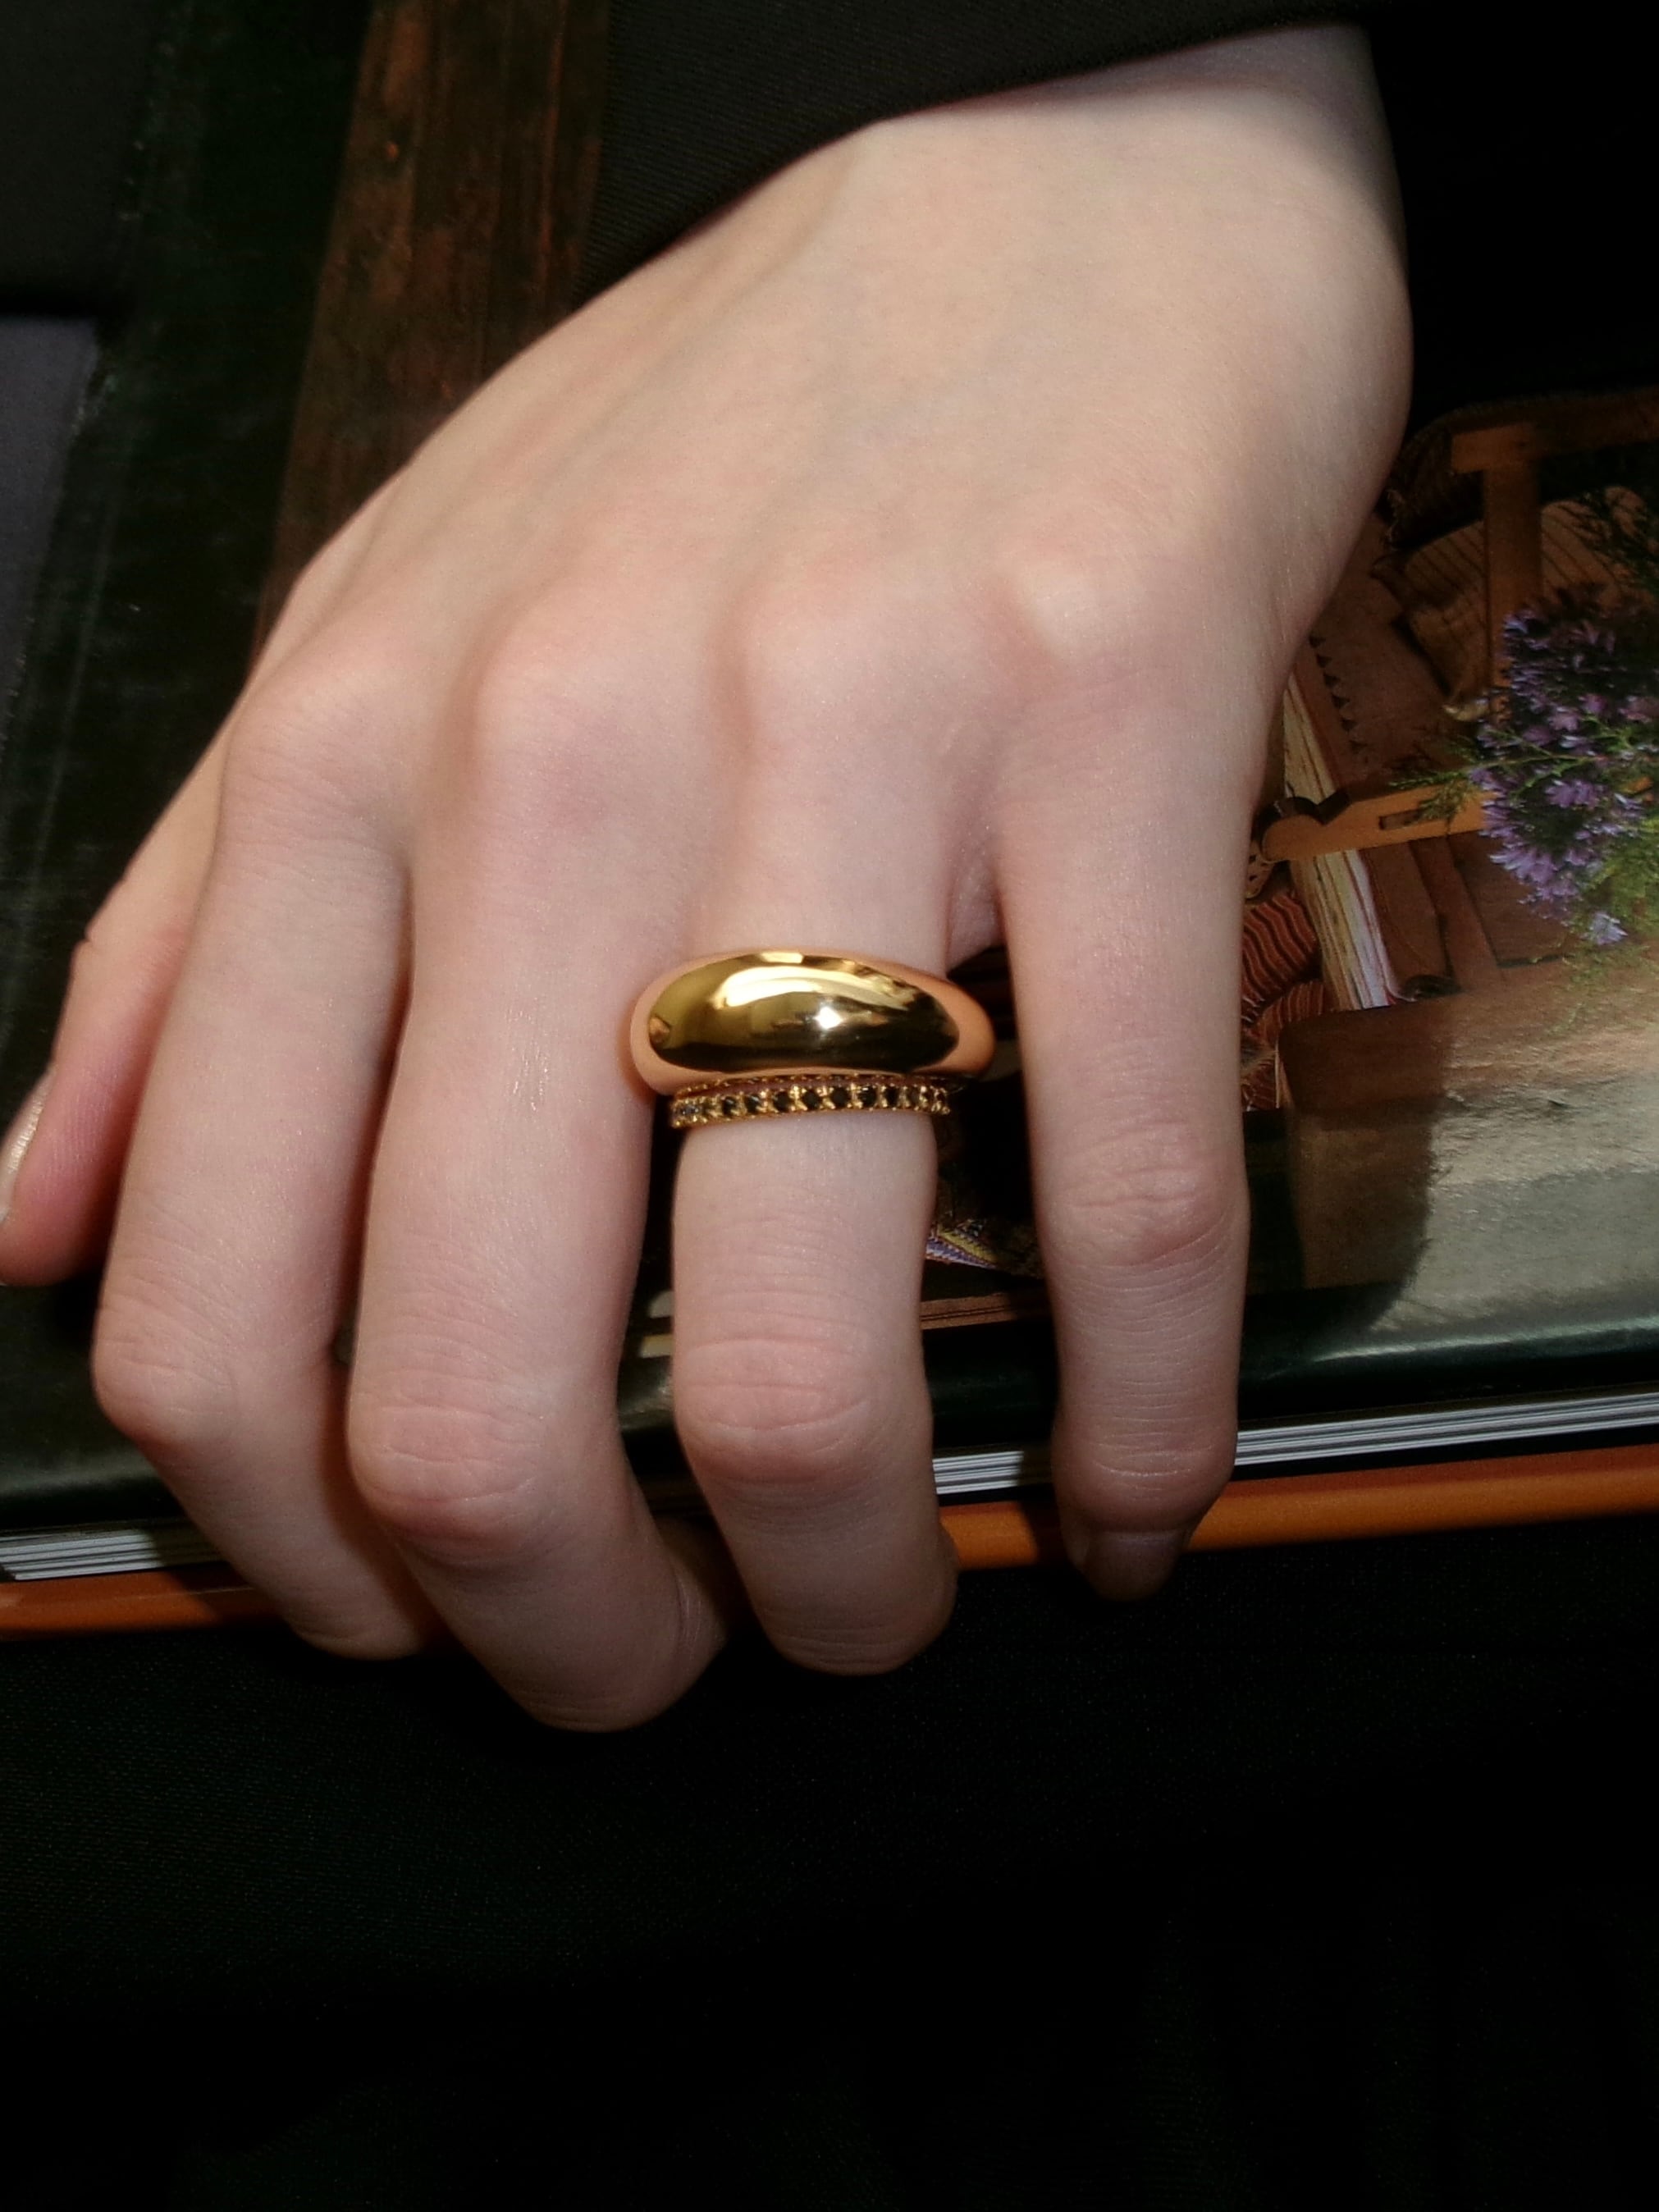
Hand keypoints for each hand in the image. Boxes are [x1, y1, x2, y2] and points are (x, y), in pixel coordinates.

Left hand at [0, 27, 1409, 1723]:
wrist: (1044, 200)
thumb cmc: (704, 455)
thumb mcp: (364, 657)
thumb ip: (172, 961)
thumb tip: (29, 1230)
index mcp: (344, 779)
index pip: (213, 1306)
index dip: (321, 1565)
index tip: (447, 1614)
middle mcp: (556, 776)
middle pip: (483, 1395)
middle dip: (577, 1641)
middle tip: (672, 1655)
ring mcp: (845, 754)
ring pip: (800, 1353)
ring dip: (848, 1580)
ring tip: (887, 1592)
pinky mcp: (1109, 732)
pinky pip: (1126, 1187)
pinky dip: (1137, 1421)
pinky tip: (1129, 1489)